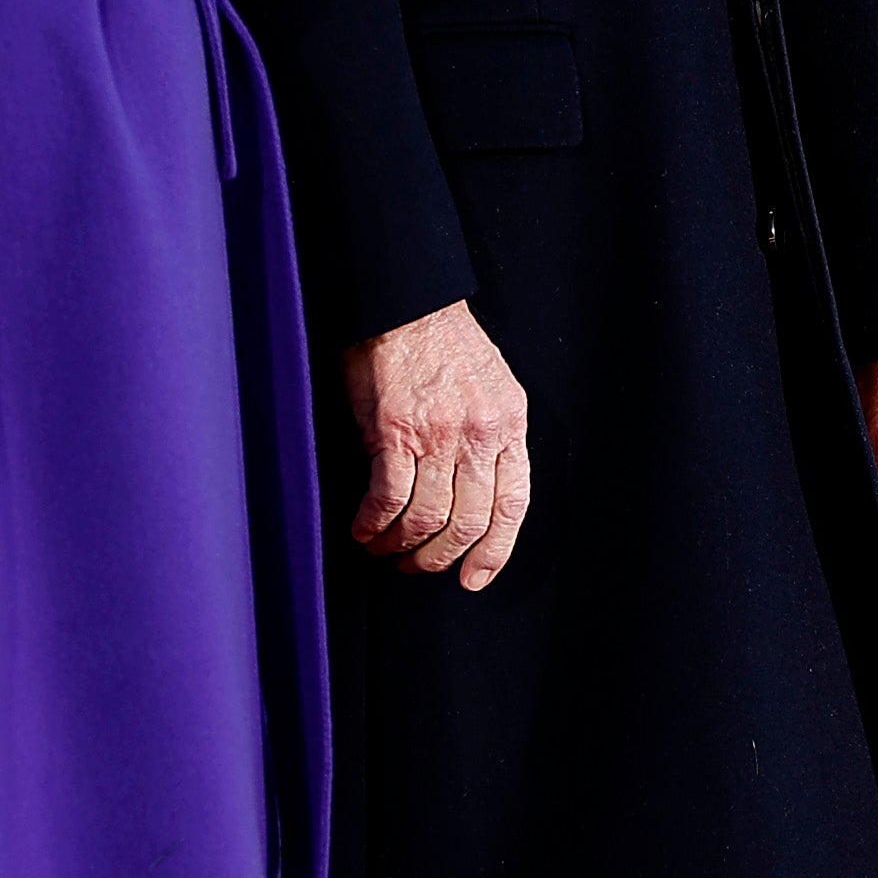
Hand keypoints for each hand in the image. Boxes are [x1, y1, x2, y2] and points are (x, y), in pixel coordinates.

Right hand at [345, 300, 532, 590]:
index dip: (494, 551)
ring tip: (384, 548)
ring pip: (428, 518)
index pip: (513, 504)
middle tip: (417, 566)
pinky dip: (374, 523)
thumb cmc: (441, 340)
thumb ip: (489, 433)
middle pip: (469, 522)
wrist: (404, 301)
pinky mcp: (394, 432)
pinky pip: (388, 498)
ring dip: (402, 545)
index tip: (474, 577)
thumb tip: (473, 489)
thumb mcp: (490, 384)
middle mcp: (480, 434)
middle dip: (441, 557)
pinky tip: (363, 529)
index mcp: (509, 423)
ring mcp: (438, 435)